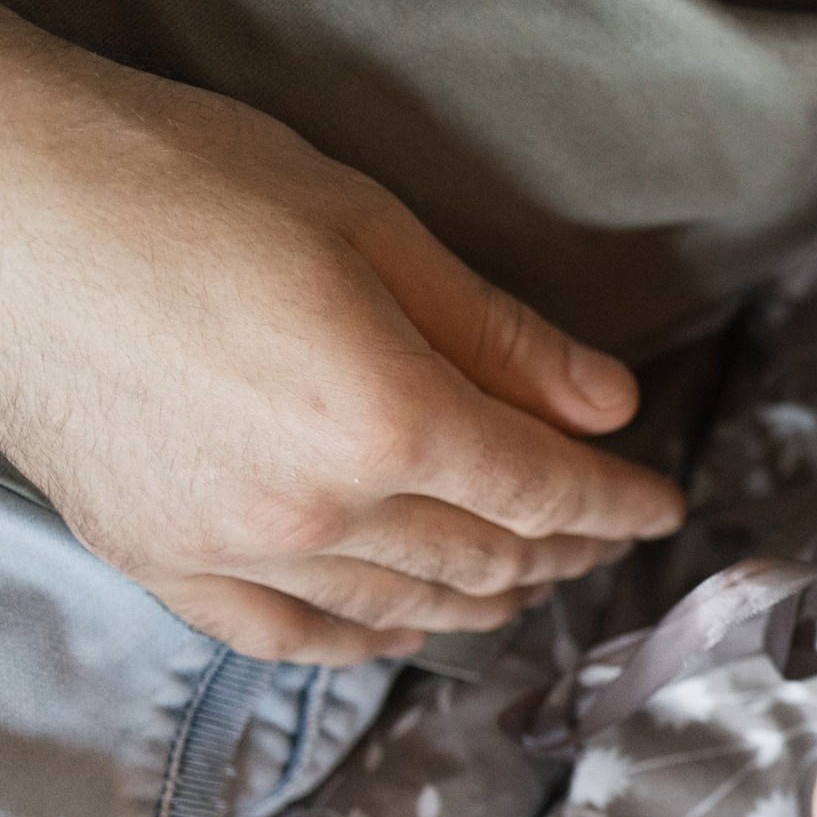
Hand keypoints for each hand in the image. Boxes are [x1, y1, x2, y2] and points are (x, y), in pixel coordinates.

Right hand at [0, 12, 684, 665]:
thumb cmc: (171, 180)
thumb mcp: (368, 226)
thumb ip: (498, 333)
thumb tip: (604, 404)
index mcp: (384, 415)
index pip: (543, 487)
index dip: (615, 501)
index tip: (659, 502)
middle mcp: (314, 504)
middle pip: (483, 553)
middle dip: (562, 549)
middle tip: (604, 536)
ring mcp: (229, 543)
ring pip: (399, 601)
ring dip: (481, 596)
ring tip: (528, 582)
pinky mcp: (156, 554)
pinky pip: (285, 632)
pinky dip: (360, 636)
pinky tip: (400, 628)